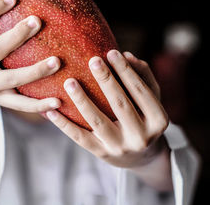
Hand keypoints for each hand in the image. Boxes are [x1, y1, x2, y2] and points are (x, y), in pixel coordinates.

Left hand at [46, 50, 168, 168]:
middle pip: (120, 104)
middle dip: (106, 81)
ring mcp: (120, 148)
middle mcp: (141, 137)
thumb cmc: (145, 118)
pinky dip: (64, 124)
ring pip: (97, 121)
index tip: (112, 52)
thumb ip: (143, 76)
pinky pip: (80, 138)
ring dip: (82, 100)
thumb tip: (126, 55)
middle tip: (93, 60)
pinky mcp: (102, 154)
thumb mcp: (152, 99)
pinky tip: (51, 110)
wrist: (142, 157)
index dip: (126, 71)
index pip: (140, 91)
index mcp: (158, 120)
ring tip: (69, 82)